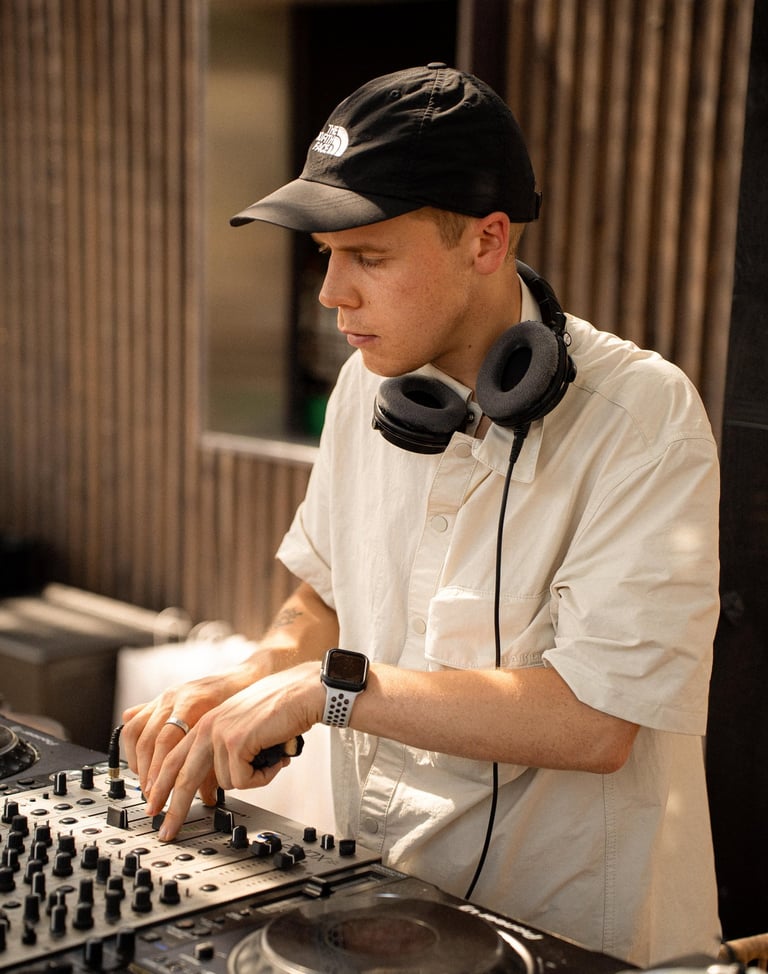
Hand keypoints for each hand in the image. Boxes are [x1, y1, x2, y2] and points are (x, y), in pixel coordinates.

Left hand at [144, 661, 323, 839]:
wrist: (303, 691)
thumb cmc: (280, 709)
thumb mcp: (242, 726)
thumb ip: (224, 748)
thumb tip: (213, 785)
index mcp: (206, 723)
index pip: (173, 759)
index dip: (161, 786)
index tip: (154, 806)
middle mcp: (207, 726)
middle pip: (181, 777)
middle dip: (174, 809)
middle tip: (167, 832)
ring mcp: (220, 734)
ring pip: (226, 782)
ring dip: (253, 778)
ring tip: (270, 760)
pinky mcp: (236, 742)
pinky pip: (245, 780)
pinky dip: (264, 776)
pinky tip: (276, 758)